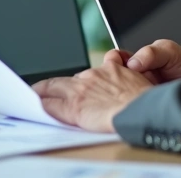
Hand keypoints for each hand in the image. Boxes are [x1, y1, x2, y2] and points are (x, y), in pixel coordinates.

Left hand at [33, 62, 153, 132]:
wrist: (144, 112)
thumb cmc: (147, 103)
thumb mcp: (140, 82)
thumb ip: (126, 79)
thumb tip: (126, 81)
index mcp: (109, 69)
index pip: (84, 73)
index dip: (72, 80)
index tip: (66, 84)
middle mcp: (92, 76)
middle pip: (66, 79)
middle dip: (55, 86)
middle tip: (41, 90)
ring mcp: (80, 90)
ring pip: (52, 87)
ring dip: (42, 92)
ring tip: (33, 95)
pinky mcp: (73, 106)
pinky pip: (51, 105)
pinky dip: (41, 105)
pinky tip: (34, 106)